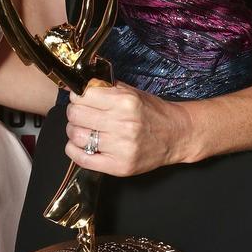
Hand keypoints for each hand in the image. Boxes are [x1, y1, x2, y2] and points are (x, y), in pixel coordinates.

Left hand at [65, 81, 193, 176]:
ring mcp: (121, 147)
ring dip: (75, 131)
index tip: (81, 99)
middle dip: (75, 112)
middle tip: (82, 114)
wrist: (176, 135)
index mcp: (125, 102)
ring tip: (85, 129)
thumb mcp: (131, 92)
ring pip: (76, 136)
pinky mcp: (119, 167)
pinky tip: (82, 144)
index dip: (78, 96)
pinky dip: (74, 150)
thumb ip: (105, 88)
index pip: (83, 95)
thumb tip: (77, 85)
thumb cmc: (152, 112)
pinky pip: (81, 158)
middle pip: (76, 115)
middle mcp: (123, 124)